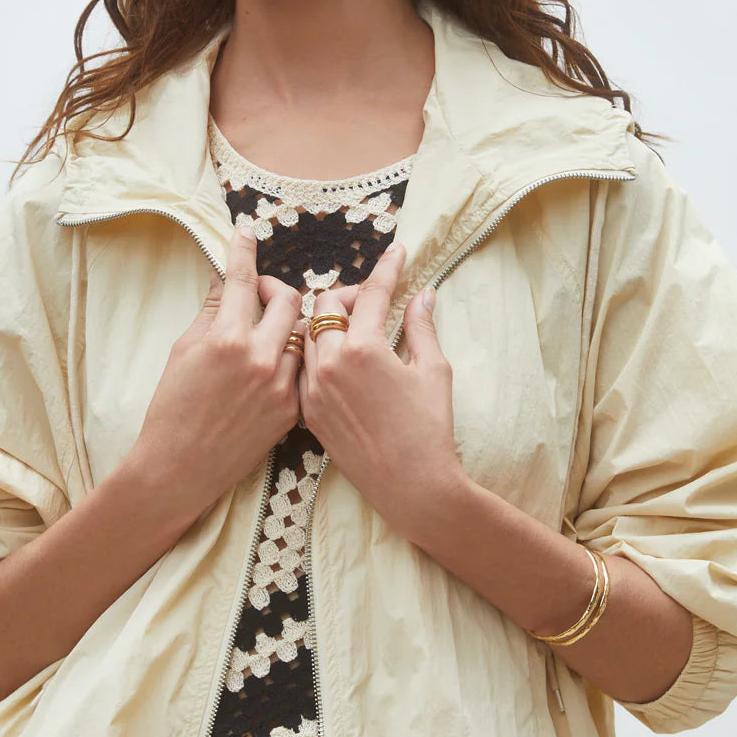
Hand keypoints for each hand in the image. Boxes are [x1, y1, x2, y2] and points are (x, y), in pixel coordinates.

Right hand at [131, 223, 305, 516]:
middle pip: (289, 299)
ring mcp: (281, 385)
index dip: (244, 249)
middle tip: (258, 295)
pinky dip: (293, 359)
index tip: (248, 229)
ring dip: (288, 326)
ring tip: (267, 333)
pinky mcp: (293, 409)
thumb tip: (221, 275)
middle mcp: (260, 358)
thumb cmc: (172, 408)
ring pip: (303, 334)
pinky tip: (274, 365)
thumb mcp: (183, 351)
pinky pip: (304, 368)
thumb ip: (209, 310)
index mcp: (226, 338)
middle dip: (274, 289)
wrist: (179, 468)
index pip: (241, 279)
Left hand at [296, 242, 464, 540]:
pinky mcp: (306, 411)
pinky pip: (302, 368)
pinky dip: (317, 355)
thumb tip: (423, 294)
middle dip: (350, 294)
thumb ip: (423, 327)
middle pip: (325, 303)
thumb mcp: (433, 371)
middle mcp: (330, 363)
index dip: (387, 268)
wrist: (410, 486)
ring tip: (354, 329)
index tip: (396, 251)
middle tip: (373, 302)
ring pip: (307, 334)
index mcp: (364, 348)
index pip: (373, 293)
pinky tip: (338, 361)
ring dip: (327, 322)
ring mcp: (312, 388)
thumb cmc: (429, 429)